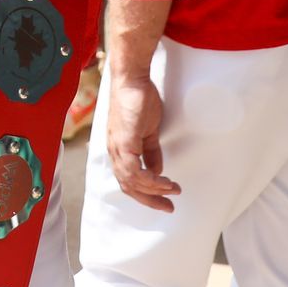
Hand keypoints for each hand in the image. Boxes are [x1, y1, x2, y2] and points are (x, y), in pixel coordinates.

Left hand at [104, 75, 177, 212]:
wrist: (132, 79)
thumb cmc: (139, 100)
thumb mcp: (147, 131)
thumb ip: (150, 151)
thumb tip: (157, 170)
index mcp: (118, 150)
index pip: (128, 181)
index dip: (145, 194)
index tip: (164, 201)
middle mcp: (114, 152)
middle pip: (128, 187)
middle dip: (150, 200)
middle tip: (169, 207)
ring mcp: (117, 147)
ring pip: (132, 182)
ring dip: (154, 190)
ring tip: (173, 190)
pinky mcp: (124, 141)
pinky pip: (134, 170)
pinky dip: (150, 179)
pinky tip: (164, 180)